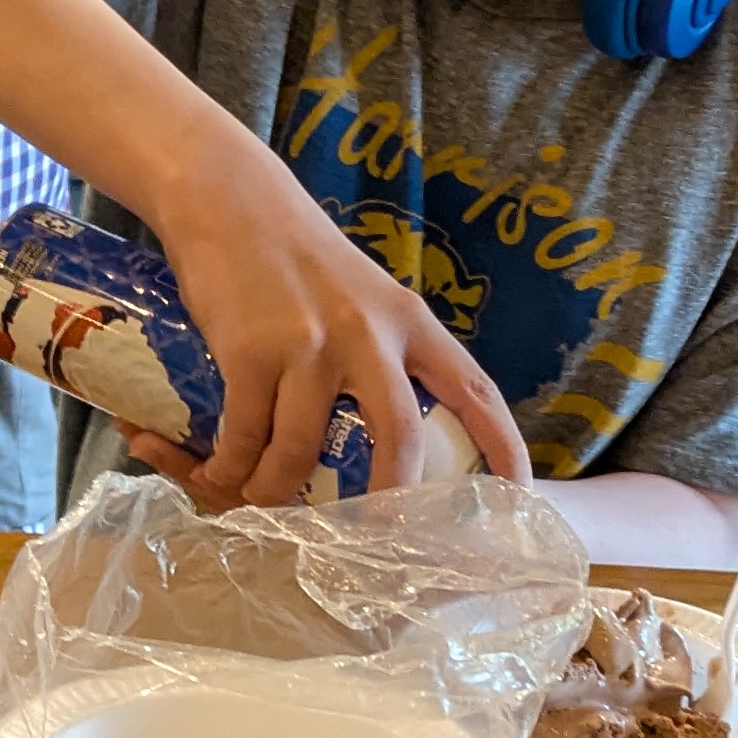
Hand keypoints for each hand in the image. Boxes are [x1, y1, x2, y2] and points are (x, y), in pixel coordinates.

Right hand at [136, 151, 521, 504]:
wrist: (228, 198)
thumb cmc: (292, 250)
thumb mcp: (360, 292)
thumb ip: (380, 346)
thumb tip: (384, 421)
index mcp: (407, 320)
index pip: (473, 390)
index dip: (503, 447)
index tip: (519, 497)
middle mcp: (368, 334)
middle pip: (400, 438)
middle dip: (390, 501)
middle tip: (372, 539)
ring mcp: (309, 344)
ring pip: (300, 451)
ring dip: (274, 489)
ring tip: (256, 498)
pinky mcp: (251, 352)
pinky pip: (246, 435)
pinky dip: (230, 466)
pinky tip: (218, 473)